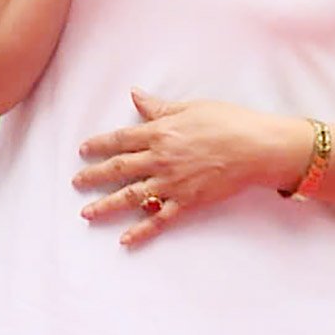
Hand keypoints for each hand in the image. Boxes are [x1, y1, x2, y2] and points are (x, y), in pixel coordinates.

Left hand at [74, 90, 310, 245]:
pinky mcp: (187, 202)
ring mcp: (172, 183)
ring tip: (87, 213)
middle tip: (76, 182)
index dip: (98, 145)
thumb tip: (135, 95)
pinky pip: (159, 219)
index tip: (82, 150)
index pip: (119, 140)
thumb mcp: (189, 108)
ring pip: (131, 196)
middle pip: (118, 168)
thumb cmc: (228, 122)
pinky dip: (141, 231)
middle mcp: (159, 159)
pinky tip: (124, 239)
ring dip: (106, 206)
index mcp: (159, 133)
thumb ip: (158, 107)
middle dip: (94, 176)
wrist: (257, 148)